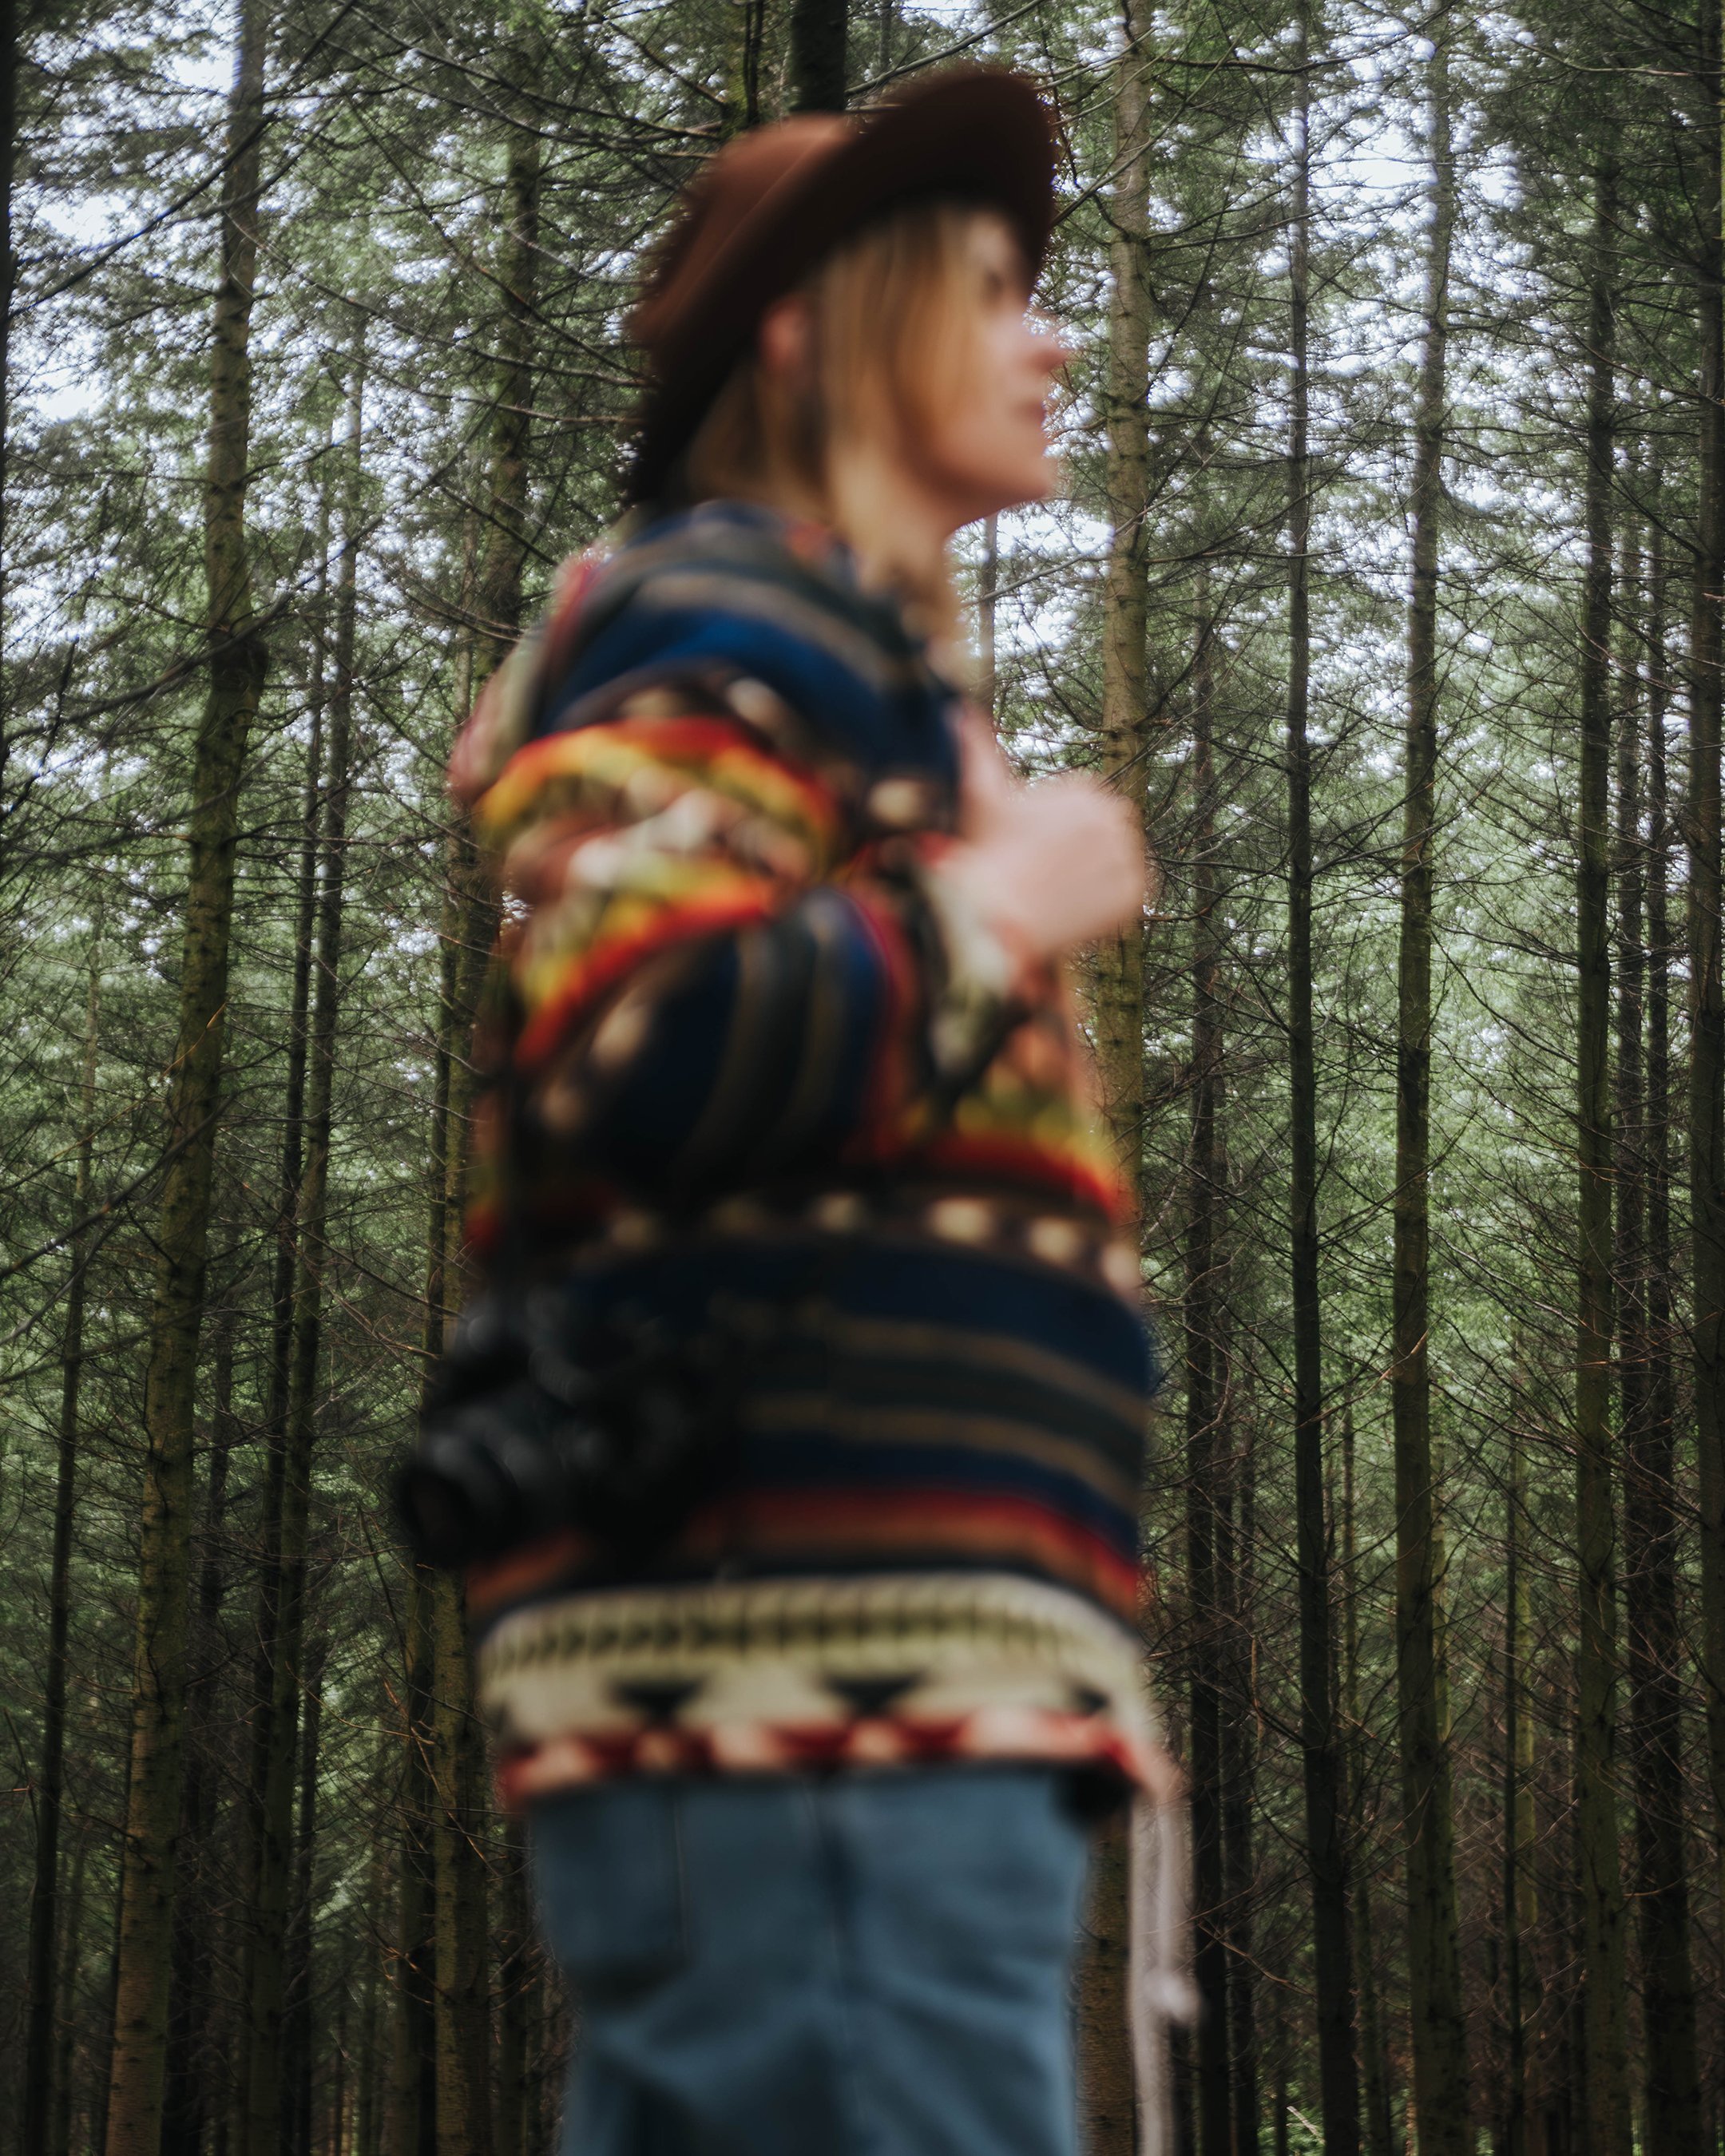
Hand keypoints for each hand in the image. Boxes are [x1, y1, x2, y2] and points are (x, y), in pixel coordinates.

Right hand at [939, 770, 1147, 960]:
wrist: (996, 913)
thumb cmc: (985, 852)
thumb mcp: (981, 795)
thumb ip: (976, 751)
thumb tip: (956, 714)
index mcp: (1084, 791)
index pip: (1084, 806)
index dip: (1059, 829)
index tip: (1036, 847)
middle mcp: (1112, 816)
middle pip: (1105, 830)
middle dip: (1085, 845)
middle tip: (1049, 870)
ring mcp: (1125, 855)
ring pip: (1117, 860)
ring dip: (1097, 871)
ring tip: (1058, 887)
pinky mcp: (1133, 892)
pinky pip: (1127, 892)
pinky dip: (1108, 900)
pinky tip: (1073, 904)